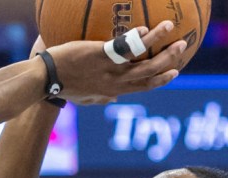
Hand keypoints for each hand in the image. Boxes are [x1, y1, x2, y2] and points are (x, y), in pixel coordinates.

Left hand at [44, 22, 188, 104]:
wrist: (45, 80)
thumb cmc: (63, 87)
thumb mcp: (85, 98)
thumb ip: (101, 98)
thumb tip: (112, 99)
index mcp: (113, 90)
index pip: (143, 87)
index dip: (161, 81)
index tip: (174, 72)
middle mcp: (115, 83)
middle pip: (149, 74)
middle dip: (168, 61)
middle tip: (183, 47)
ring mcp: (108, 70)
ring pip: (142, 60)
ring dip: (159, 44)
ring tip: (170, 28)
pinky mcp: (99, 56)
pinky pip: (123, 48)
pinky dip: (136, 40)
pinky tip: (145, 28)